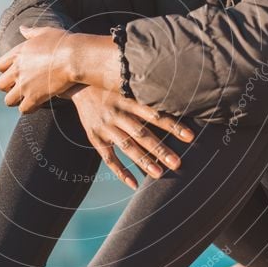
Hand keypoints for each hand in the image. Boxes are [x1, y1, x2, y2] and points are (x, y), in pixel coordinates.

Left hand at [0, 25, 73, 112]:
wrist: (74, 57)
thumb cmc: (64, 42)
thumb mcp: (46, 32)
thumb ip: (31, 32)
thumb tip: (22, 28)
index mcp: (18, 53)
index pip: (0, 66)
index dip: (6, 71)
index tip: (15, 74)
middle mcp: (17, 69)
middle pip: (0, 84)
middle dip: (8, 88)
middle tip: (18, 89)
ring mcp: (24, 84)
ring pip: (9, 100)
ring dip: (16, 101)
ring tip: (25, 100)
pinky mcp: (34, 97)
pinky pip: (23, 109)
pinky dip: (28, 109)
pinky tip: (36, 106)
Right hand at [68, 86, 194, 189]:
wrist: (77, 83)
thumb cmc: (111, 85)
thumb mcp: (128, 85)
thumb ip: (147, 95)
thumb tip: (175, 102)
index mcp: (129, 100)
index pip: (155, 114)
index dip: (172, 126)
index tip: (189, 137)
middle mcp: (118, 114)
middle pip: (142, 134)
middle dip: (160, 149)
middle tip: (177, 163)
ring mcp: (105, 127)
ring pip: (126, 147)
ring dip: (143, 161)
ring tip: (160, 174)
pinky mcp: (95, 137)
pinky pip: (108, 158)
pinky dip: (120, 172)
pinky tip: (134, 184)